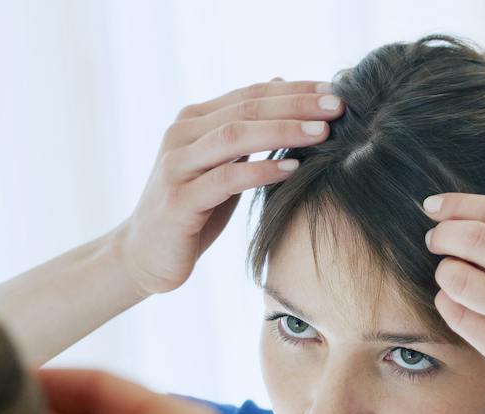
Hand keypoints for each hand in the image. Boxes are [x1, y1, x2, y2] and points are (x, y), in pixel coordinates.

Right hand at [119, 78, 343, 296]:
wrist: (145, 256)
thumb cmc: (191, 214)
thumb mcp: (222, 168)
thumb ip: (246, 133)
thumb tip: (281, 86)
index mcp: (194, 121)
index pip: (251, 94)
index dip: (294, 90)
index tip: (334, 90)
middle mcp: (182, 135)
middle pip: (247, 107)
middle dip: (296, 104)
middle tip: (338, 105)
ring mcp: (178, 165)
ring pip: (235, 135)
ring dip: (283, 131)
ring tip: (322, 133)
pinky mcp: (179, 200)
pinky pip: (226, 178)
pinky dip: (260, 170)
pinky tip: (292, 168)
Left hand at [423, 192, 484, 413]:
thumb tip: (474, 220)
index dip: (458, 205)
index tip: (434, 206)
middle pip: (474, 240)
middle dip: (443, 235)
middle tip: (433, 241)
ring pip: (460, 278)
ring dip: (444, 273)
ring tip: (448, 277)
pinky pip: (461, 317)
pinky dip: (447, 305)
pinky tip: (454, 304)